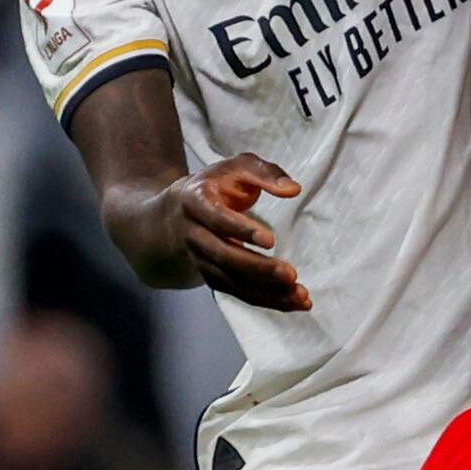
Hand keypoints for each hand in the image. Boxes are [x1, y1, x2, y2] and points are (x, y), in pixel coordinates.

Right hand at [159, 154, 307, 311]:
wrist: (170, 214)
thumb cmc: (214, 185)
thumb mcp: (236, 167)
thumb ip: (265, 173)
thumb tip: (293, 190)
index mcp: (195, 201)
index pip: (217, 218)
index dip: (241, 230)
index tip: (270, 240)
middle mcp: (192, 234)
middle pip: (223, 256)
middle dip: (257, 268)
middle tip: (291, 275)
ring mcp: (199, 259)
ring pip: (230, 281)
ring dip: (265, 292)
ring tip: (300, 296)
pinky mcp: (211, 275)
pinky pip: (236, 291)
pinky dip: (265, 299)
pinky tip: (293, 302)